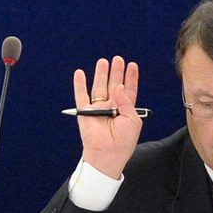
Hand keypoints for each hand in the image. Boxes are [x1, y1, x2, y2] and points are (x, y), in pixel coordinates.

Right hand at [75, 56, 141, 179]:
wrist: (107, 154)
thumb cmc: (123, 141)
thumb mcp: (133, 120)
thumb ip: (126, 101)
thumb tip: (118, 86)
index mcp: (125, 110)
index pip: (128, 90)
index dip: (130, 77)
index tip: (132, 65)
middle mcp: (111, 107)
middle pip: (114, 85)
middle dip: (116, 72)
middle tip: (118, 59)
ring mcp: (98, 109)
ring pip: (99, 87)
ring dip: (101, 74)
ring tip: (103, 61)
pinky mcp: (85, 112)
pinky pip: (81, 95)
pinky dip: (79, 84)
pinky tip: (80, 73)